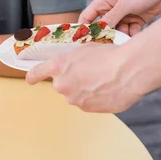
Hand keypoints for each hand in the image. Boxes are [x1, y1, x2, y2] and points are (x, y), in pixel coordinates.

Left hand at [26, 42, 142, 113]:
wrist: (129, 70)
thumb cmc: (109, 55)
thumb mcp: (85, 50)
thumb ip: (71, 60)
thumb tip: (72, 65)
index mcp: (58, 66)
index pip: (36, 73)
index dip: (33, 77)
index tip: (31, 80)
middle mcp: (62, 85)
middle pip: (61, 84)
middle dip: (71, 80)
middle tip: (90, 72)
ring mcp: (75, 100)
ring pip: (76, 95)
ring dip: (85, 90)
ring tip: (103, 80)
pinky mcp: (88, 110)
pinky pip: (88, 103)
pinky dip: (95, 98)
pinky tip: (108, 88)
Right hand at [79, 0, 160, 35]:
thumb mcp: (125, 4)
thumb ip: (110, 18)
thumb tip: (96, 31)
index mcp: (104, 1)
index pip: (87, 17)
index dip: (84, 29)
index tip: (84, 42)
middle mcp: (112, 9)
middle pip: (102, 28)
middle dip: (105, 37)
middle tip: (109, 46)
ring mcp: (124, 15)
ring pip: (117, 32)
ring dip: (121, 37)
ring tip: (126, 39)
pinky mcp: (136, 20)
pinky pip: (130, 32)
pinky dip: (132, 35)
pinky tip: (136, 35)